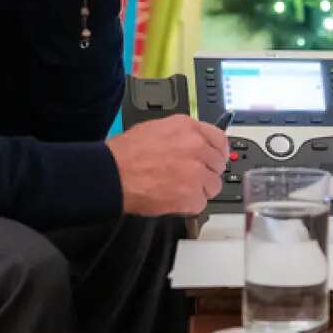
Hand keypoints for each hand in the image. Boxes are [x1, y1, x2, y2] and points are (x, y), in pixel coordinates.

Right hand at [106, 115, 227, 215]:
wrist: (113, 173)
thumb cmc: (126, 153)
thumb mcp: (157, 129)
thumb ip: (182, 135)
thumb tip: (195, 142)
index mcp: (188, 128)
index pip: (219, 139)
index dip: (216, 152)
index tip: (213, 158)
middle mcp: (196, 147)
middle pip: (218, 164)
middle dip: (206, 171)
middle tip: (191, 177)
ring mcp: (196, 172)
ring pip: (213, 185)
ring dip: (200, 189)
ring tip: (179, 189)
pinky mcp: (191, 195)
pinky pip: (201, 203)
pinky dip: (189, 204)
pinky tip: (174, 198)